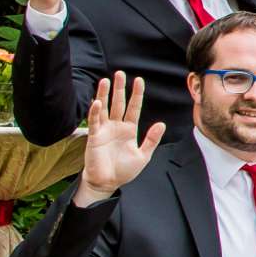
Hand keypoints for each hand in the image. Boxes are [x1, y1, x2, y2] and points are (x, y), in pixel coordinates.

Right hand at [76, 74, 164, 202]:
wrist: (107, 182)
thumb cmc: (124, 170)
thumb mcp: (143, 156)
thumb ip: (151, 140)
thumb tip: (161, 124)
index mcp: (130, 130)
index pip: (134, 108)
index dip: (136, 95)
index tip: (138, 80)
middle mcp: (117, 126)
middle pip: (118, 103)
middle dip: (119, 89)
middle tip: (119, 73)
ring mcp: (105, 130)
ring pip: (105, 108)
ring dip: (104, 94)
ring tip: (105, 80)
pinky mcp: (94, 136)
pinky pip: (94, 121)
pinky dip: (95, 111)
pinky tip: (97, 101)